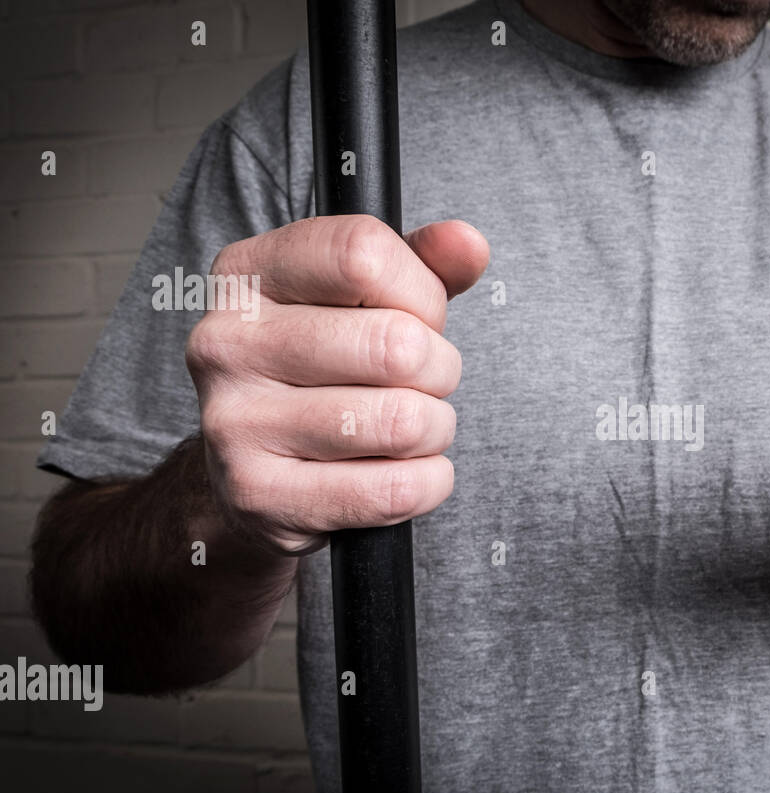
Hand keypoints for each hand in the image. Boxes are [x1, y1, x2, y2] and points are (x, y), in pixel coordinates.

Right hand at [185, 215, 489, 554]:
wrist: (255, 477)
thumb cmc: (322, 374)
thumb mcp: (365, 302)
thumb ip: (422, 264)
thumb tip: (467, 243)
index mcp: (247, 274)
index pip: (364, 254)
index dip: (421, 291)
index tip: (419, 316)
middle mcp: (227, 342)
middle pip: (397, 344)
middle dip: (439, 369)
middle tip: (421, 382)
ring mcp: (236, 422)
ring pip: (402, 421)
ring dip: (434, 430)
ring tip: (408, 429)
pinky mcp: (261, 495)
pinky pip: (395, 489)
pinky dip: (427, 482)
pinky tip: (400, 471)